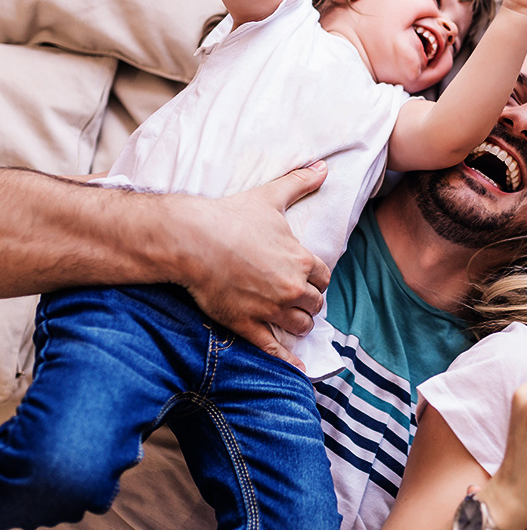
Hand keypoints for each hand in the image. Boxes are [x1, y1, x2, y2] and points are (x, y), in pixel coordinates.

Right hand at [170, 163, 330, 367]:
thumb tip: (323, 166)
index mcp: (302, 260)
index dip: (315, 278)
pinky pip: (274, 350)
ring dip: (298, 323)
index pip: (323, 278)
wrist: (190, 239)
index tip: (306, 277)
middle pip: (315, 304)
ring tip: (290, 319)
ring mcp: (270, 309)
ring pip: (300, 326)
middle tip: (296, 298)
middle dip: (308, 301)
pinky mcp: (247, 324)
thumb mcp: (270, 197)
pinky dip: (288, 361)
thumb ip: (300, 183)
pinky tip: (298, 370)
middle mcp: (291, 288)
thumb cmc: (231, 216)